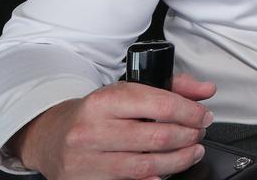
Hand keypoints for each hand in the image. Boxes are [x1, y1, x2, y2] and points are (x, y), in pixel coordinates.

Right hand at [11, 73, 215, 179]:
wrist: (51, 136)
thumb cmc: (94, 113)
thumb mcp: (127, 91)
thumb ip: (171, 87)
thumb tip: (205, 90)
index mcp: (105, 101)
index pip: (160, 105)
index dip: (190, 112)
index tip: (203, 116)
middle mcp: (93, 130)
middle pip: (157, 138)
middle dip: (188, 137)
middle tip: (198, 134)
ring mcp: (88, 160)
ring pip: (147, 166)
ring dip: (179, 161)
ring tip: (191, 152)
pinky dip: (155, 178)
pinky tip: (165, 171)